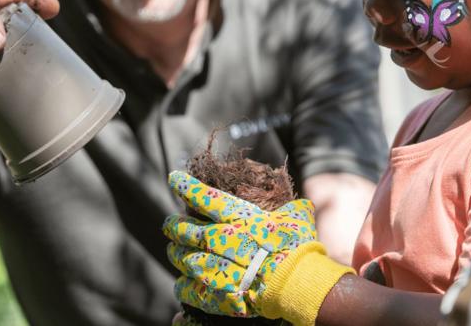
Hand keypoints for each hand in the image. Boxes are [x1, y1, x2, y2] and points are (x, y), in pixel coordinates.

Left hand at [162, 171, 316, 317]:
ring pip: (183, 258)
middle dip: (173, 226)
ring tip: (174, 251)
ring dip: (176, 254)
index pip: (204, 196)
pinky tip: (182, 284)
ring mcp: (216, 267)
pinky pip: (191, 289)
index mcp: (238, 216)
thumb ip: (293, 208)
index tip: (173, 179)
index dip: (185, 186)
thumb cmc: (299, 247)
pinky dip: (184, 286)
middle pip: (185, 230)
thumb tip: (301, 204)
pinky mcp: (217, 292)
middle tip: (169, 224)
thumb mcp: (298, 218)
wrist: (297, 283)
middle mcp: (221, 239)